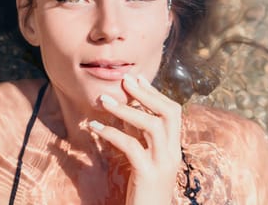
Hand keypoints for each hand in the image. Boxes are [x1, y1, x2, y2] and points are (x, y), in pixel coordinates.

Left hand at [89, 74, 181, 204]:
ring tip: (104, 100)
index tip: (136, 78)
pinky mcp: (147, 174)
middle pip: (169, 113)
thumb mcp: (144, 159)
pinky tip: (94, 126)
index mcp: (173, 147)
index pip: (173, 112)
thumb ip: (140, 137)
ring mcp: (162, 164)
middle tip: (124, 81)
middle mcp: (172, 153)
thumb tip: (126, 111)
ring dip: (126, 110)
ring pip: (151, 126)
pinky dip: (112, 133)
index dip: (155, 93)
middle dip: (146, 93)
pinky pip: (131, 146)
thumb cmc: (143, 190)